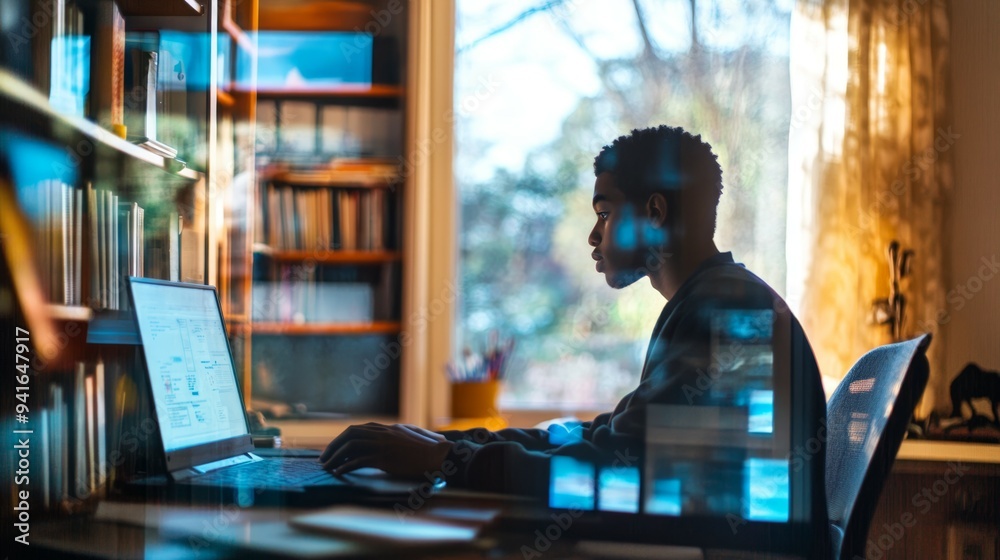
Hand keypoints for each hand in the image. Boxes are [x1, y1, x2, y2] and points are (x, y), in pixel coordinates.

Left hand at [319, 422, 452, 478]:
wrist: (439, 455)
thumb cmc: (428, 450)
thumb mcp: (410, 437)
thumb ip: (397, 437)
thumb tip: (388, 441)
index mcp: (387, 428)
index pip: (358, 429)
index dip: (343, 438)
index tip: (334, 448)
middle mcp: (383, 433)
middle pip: (350, 434)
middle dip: (334, 445)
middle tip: (324, 458)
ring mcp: (383, 445)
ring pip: (351, 446)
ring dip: (335, 457)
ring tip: (327, 467)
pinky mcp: (385, 458)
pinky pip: (359, 461)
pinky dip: (346, 466)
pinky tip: (339, 473)